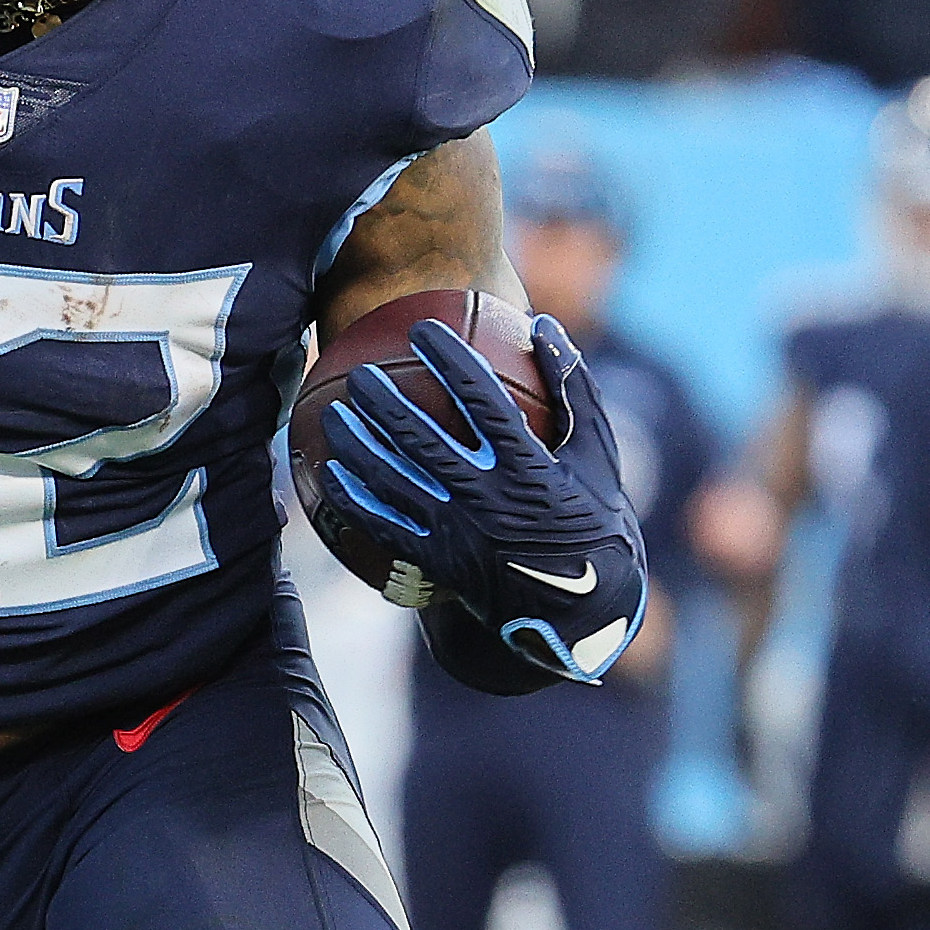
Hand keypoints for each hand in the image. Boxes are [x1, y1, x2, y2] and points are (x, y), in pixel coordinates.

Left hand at [316, 316, 646, 683]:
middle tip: (360, 373)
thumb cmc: (592, 515)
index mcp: (529, 466)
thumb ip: (574, 388)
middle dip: (385, 402)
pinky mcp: (439, 561)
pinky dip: (356, 501)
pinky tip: (331, 474)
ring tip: (334, 413)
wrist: (582, 605)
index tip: (422, 329)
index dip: (450, 360)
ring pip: (396, 482)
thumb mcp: (598, 453)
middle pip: (423, 440)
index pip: (482, 400)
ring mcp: (459, 532)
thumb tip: (542, 324)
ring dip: (359, 446)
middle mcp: (488, 498)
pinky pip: (387, 528)